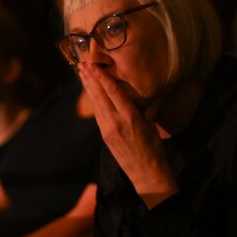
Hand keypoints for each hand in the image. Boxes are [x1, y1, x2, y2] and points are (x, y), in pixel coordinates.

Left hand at [77, 62, 176, 207]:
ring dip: (88, 87)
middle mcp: (116, 123)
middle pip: (100, 96)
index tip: (93, 65)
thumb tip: (139, 91)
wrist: (146, 172)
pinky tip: (89, 91)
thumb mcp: (151, 123)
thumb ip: (141, 107)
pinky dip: (93, 100)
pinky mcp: (104, 135)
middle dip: (90, 79)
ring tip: (82, 73)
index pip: (113, 92)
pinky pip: (98, 114)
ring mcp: (108, 130)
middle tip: (81, 64)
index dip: (102, 77)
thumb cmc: (154, 147)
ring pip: (96, 104)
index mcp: (131, 118)